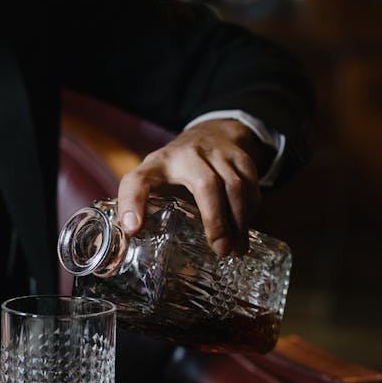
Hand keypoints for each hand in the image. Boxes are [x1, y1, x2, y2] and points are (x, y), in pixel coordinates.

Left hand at [116, 119, 270, 255]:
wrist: (210, 133)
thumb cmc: (174, 169)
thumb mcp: (153, 180)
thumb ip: (142, 205)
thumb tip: (130, 238)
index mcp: (155, 166)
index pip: (137, 181)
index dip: (132, 203)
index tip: (133, 229)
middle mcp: (185, 155)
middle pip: (204, 184)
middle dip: (215, 219)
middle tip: (220, 249)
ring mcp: (215, 152)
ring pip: (234, 185)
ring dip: (238, 221)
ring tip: (236, 250)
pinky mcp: (239, 155)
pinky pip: (251, 184)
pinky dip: (250, 209)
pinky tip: (244, 229)